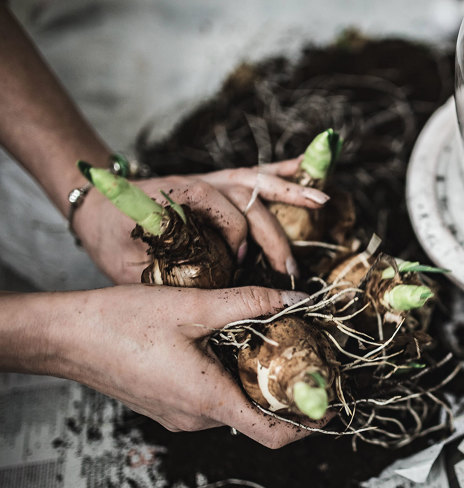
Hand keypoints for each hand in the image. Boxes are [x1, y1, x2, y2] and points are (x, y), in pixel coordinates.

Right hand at [45, 284, 327, 447]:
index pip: (273, 433)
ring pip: (235, 405)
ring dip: (256, 380)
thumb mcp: (193, 306)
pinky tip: (231, 345)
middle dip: (286, 391)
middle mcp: (196, 417)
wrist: (65, 336)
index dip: (308, 424)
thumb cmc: (120, 322)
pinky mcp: (167, 405)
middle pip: (258, 416)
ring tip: (271, 343)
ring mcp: (179, 415)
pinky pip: (211, 399)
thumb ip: (248, 303)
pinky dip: (230, 378)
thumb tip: (293, 299)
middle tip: (306, 357)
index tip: (330, 405)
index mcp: (208, 400)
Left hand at [72, 157, 326, 283]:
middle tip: (289, 268)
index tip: (239, 262)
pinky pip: (255, 173)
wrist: (96, 203)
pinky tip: (310, 171)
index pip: (218, 208)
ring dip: (291, 191)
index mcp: (176, 198)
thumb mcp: (124, 262)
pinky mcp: (218, 181)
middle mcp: (199, 183)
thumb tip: (203, 295)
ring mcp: (211, 179)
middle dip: (273, 234)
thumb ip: (161, 275)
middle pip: (247, 199)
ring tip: (323, 202)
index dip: (234, 234)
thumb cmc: (110, 236)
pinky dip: (284, 171)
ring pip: (257, 182)